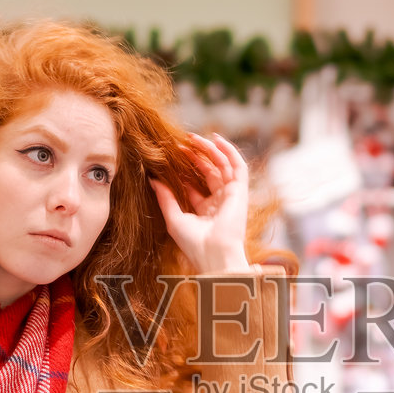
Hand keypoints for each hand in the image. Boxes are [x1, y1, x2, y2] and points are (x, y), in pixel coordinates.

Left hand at [150, 133, 252, 274]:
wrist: (214, 254)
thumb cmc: (194, 243)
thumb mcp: (174, 217)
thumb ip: (165, 197)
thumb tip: (153, 179)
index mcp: (206, 211)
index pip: (196, 185)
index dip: (184, 170)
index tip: (171, 158)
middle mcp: (220, 202)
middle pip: (209, 172)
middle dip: (196, 156)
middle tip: (180, 143)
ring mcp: (231, 196)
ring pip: (223, 165)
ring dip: (210, 150)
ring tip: (194, 138)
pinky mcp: (240, 191)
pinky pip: (238, 166)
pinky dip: (230, 151)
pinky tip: (216, 139)